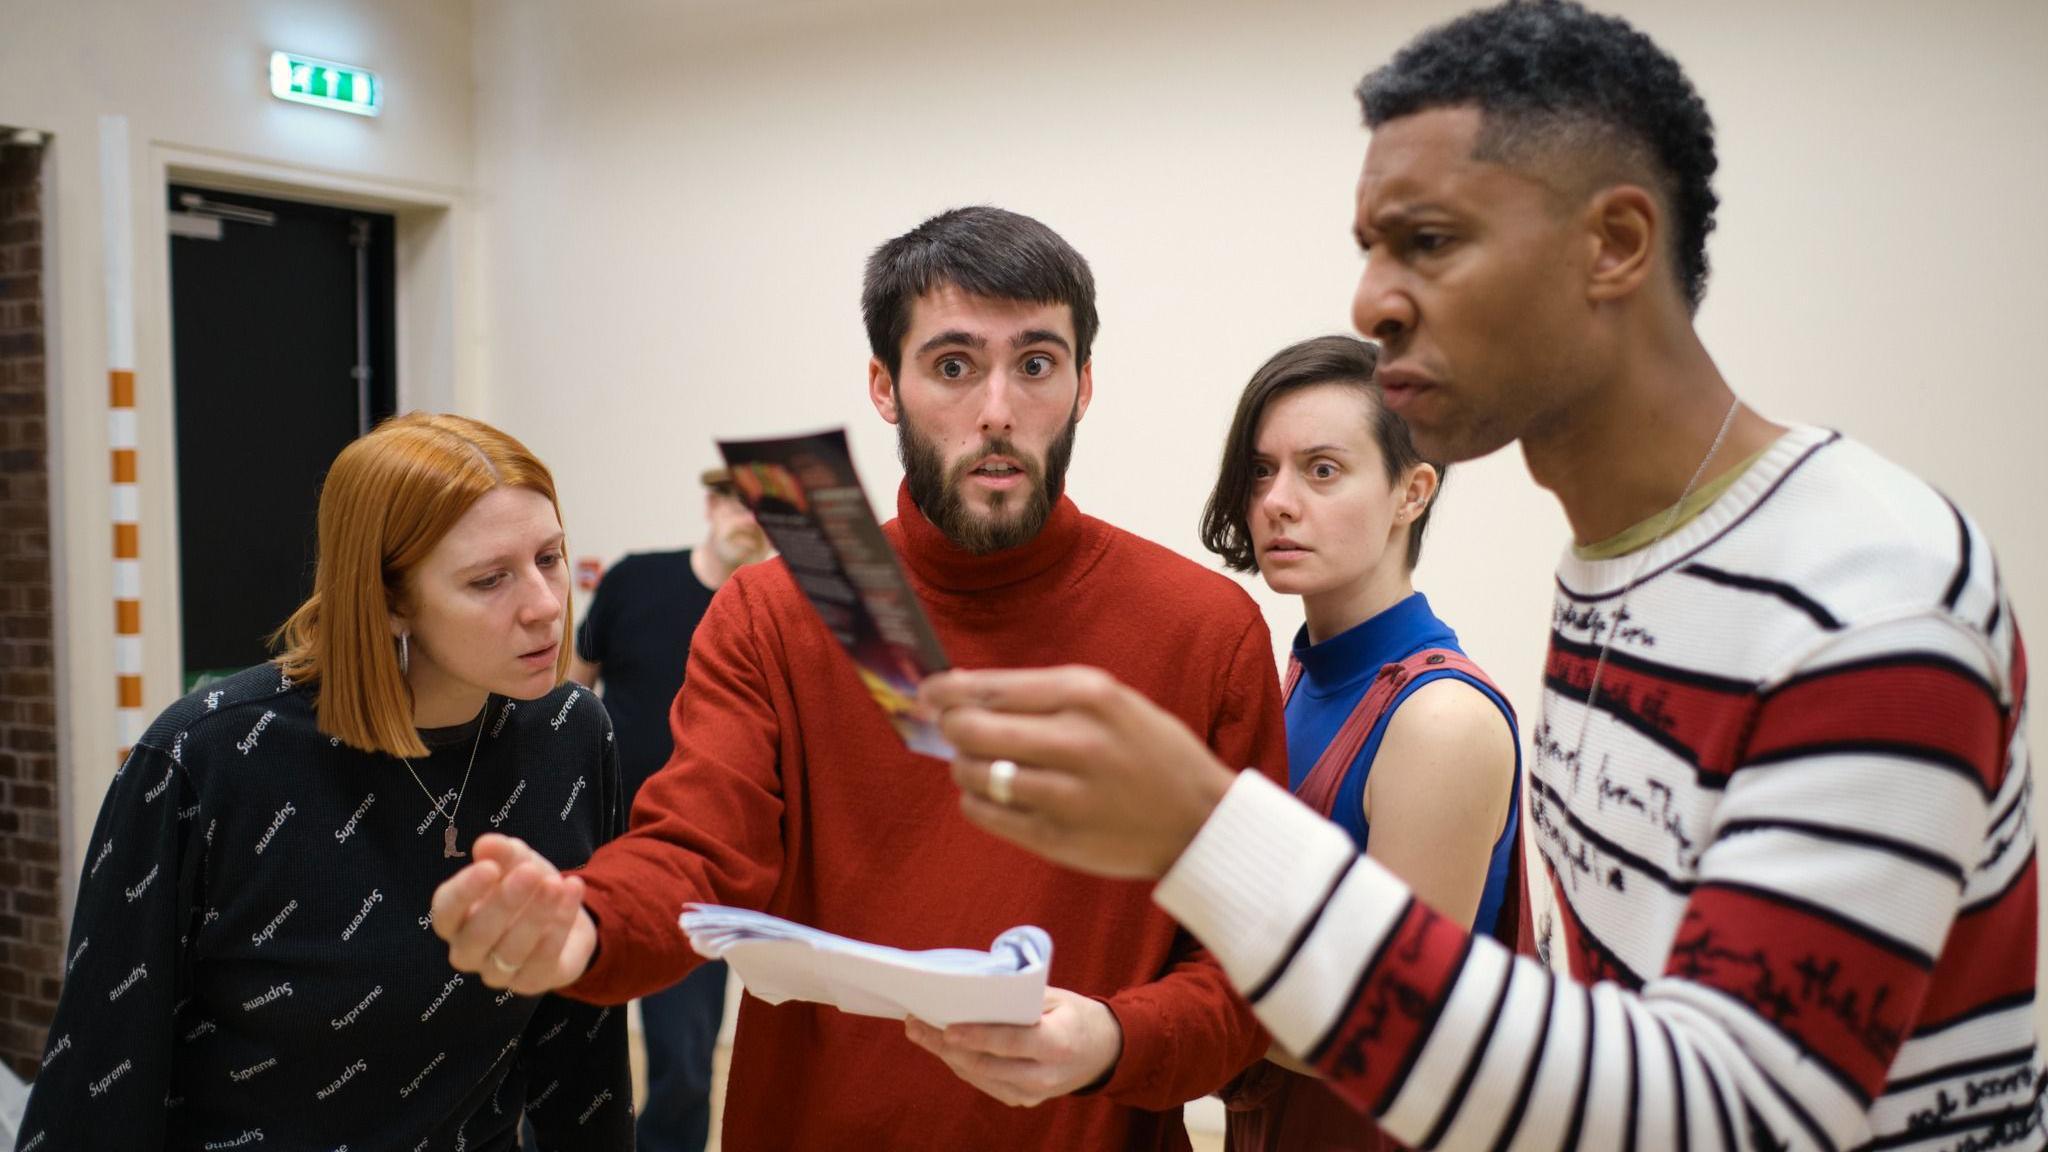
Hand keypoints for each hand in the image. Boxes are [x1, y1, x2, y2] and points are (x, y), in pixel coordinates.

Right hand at [431, 833, 596, 995]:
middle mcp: (468, 951)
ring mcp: (497, 973)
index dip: (465, 891)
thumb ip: (502, 853)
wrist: (564, 914)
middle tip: (530, 873)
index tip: (489, 867)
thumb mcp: (517, 861)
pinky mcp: (530, 983)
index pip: (446, 911)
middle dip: (505, 902)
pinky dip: (561, 924)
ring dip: (537, 914)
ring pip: (512, 950)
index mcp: (455, 920)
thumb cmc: (526, 887)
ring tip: (556, 883)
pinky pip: (543, 960)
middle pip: (477, 935)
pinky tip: (572, 892)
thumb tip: (486, 844)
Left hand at [904, 987, 1123, 1106]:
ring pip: (978, 1076)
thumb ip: (1020, 997)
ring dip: (945, 1055)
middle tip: (916, 1023)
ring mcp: (1033, 1094)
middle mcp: (1045, 1076)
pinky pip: (984, 1083)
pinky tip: (942, 1046)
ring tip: (919, 1031)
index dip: (977, 1037)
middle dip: (945, 1045)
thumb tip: (974, 989)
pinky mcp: (1023, 1100)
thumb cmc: (1076, 1016)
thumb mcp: (1056, 997)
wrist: (1103, 1052)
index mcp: (1058, 1044)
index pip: (1011, 1043)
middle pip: (985, 1064)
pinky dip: (961, 1063)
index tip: (947, 1028)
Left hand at [918, 666, 1235, 878]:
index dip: (946, 690)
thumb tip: (965, 690)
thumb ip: (1043, 694)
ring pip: (972, 773)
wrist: (1199, 819)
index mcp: (1087, 695)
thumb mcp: (1111, 701)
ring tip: (981, 765)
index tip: (928, 692)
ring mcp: (1063, 794)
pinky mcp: (1055, 838)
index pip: (991, 687)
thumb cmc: (1150, 751)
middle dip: (950, 727)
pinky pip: (985, 814)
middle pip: (972, 729)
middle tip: (952, 729)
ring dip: (963, 766)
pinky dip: (976, 801)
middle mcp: (1074, 741)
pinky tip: (995, 795)